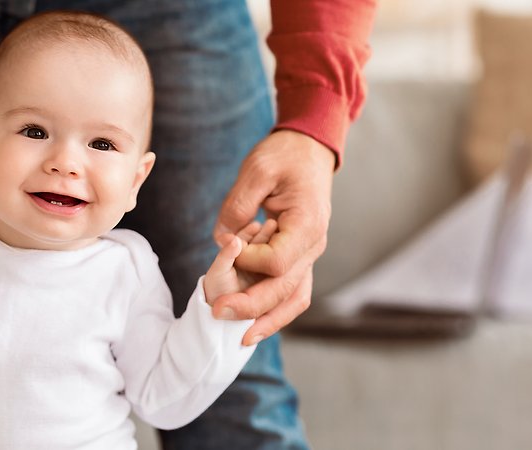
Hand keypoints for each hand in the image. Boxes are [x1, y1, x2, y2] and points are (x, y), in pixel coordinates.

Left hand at [212, 129, 334, 344]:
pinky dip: (275, 309)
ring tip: (242, 338)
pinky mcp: (300, 256)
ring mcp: (310, 253)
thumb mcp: (256, 170)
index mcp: (308, 224)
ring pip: (294, 298)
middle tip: (217, 313)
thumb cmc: (284, 155)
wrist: (309, 148)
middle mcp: (314, 245)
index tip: (229, 245)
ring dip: (268, 319)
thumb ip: (237, 206)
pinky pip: (292, 290)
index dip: (248, 261)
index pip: (277, 261)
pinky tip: (252, 323)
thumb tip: (223, 243)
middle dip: (251, 305)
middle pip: (285, 288)